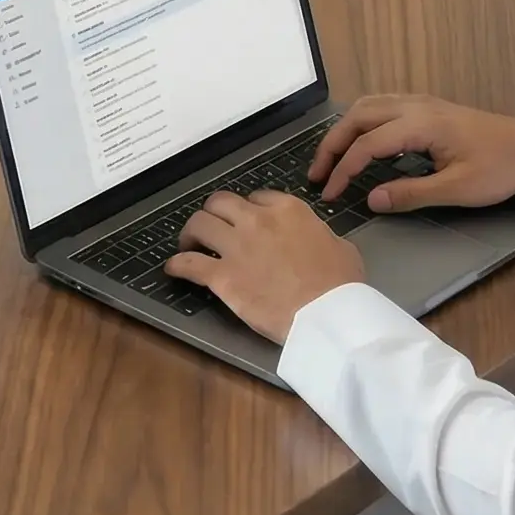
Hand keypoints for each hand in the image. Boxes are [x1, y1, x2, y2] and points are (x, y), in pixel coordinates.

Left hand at [165, 190, 364, 343]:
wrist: (328, 316)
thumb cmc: (342, 285)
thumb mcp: (341, 247)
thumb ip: (319, 235)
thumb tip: (315, 239)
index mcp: (286, 210)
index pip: (257, 198)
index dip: (249, 209)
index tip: (247, 222)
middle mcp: (256, 220)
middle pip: (221, 203)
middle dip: (215, 212)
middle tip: (213, 227)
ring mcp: (236, 247)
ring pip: (200, 223)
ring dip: (191, 232)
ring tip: (189, 242)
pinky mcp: (223, 277)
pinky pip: (190, 264)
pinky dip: (178, 264)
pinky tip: (172, 268)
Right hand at [310, 95, 514, 212]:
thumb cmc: (497, 169)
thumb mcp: (458, 190)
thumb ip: (412, 194)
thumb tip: (371, 199)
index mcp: (419, 125)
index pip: (367, 144)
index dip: (343, 169)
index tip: (328, 193)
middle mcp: (413, 106)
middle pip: (357, 117)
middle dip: (332, 144)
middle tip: (317, 174)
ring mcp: (419, 102)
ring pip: (366, 106)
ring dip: (344, 130)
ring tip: (331, 158)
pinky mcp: (425, 106)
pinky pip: (380, 105)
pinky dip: (360, 122)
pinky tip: (361, 140)